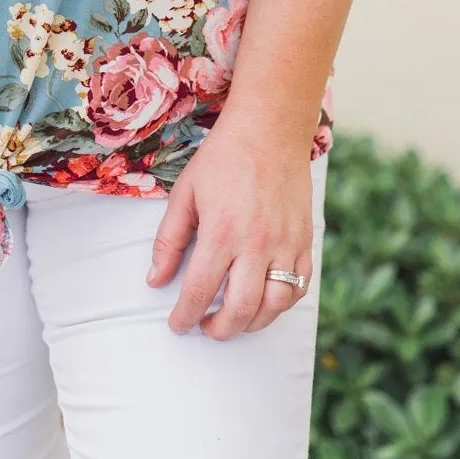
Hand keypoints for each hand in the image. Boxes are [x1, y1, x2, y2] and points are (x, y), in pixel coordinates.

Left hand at [145, 111, 315, 337]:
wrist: (269, 129)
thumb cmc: (223, 158)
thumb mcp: (185, 193)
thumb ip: (169, 239)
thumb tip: (154, 280)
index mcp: (221, 232)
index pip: (199, 291)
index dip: (185, 316)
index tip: (177, 324)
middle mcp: (256, 244)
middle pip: (240, 309)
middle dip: (219, 329)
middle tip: (205, 327)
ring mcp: (285, 245)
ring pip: (273, 307)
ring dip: (251, 323)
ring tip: (234, 319)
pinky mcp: (305, 241)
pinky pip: (299, 288)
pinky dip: (282, 304)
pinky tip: (264, 301)